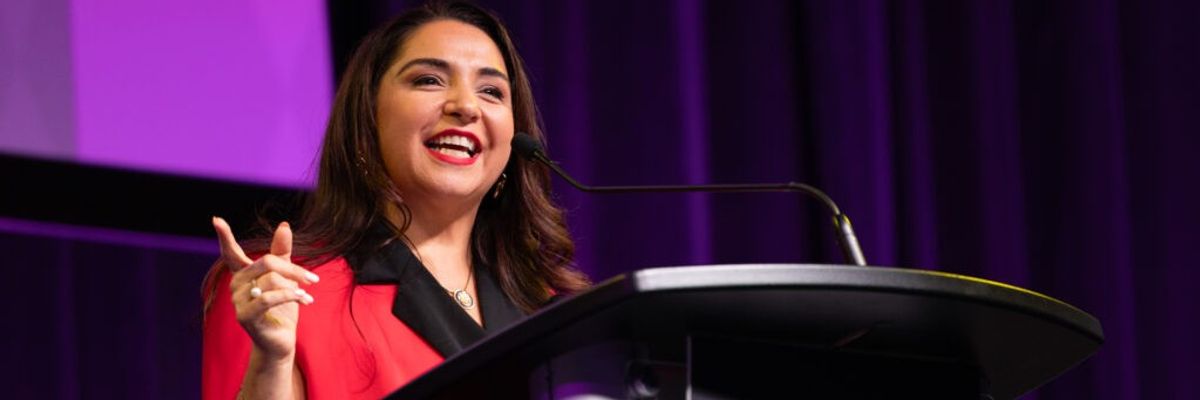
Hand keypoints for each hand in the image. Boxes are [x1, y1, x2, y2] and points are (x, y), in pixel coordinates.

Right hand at [213, 217, 317, 360]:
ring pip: (270, 280)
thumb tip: (283, 225)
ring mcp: (238, 301)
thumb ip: (283, 253)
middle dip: (293, 270)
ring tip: (308, 297)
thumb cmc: (282, 308)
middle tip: (313, 279)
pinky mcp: (245, 316)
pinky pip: (268, 298)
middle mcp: (236, 285)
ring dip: (295, 287)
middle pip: (266, 262)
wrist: (281, 340)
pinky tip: (305, 300)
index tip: (216, 219)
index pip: (231, 253)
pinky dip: (289, 296)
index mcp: (244, 274)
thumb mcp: (286, 277)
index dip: (224, 236)